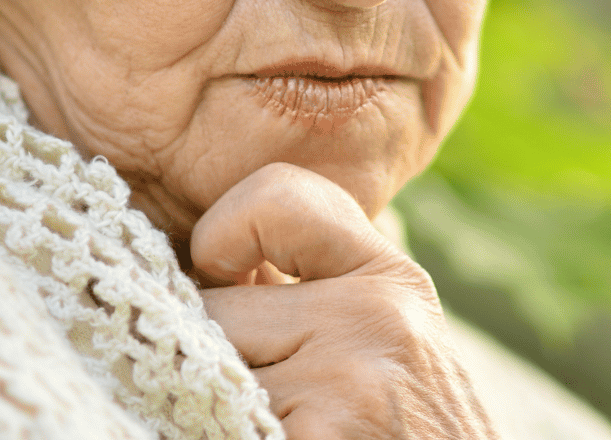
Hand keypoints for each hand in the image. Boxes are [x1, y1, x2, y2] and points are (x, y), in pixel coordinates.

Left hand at [192, 163, 498, 439]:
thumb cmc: (410, 436)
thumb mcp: (384, 348)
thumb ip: (312, 297)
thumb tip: (200, 268)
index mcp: (390, 278)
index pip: (277, 194)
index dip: (225, 233)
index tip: (225, 281)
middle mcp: (377, 313)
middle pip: (215, 304)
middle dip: (210, 358)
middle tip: (256, 400)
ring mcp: (350, 384)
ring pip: (201, 373)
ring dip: (211, 410)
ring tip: (287, 424)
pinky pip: (212, 421)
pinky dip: (220, 430)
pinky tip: (290, 436)